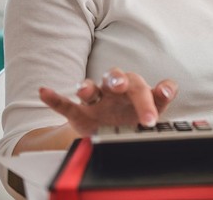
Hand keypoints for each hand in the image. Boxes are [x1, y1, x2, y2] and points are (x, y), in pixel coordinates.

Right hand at [38, 68, 176, 136]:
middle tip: (121, 87)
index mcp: (137, 90)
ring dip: (87, 87)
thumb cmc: (135, 117)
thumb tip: (168, 89)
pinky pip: (64, 104)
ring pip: (91, 88)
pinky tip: (44, 92)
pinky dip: (54, 98)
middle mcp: (116, 90)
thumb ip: (161, 100)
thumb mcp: (153, 111)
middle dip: (119, 79)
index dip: (153, 91)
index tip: (161, 102)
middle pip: (117, 78)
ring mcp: (97, 101)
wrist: (113, 135)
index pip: (145, 86)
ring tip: (85, 91)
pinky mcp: (79, 112)